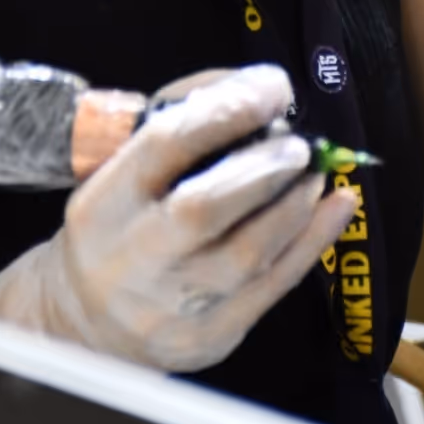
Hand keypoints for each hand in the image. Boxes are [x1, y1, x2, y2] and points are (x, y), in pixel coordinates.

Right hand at [0, 65, 358, 372]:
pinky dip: (313, 241)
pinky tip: (337, 207)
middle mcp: (135, 255)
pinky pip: (273, 286)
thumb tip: (254, 89)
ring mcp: (174, 304)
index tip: (271, 88)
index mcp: (105, 202)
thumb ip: (180, 122)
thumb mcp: (118, 169)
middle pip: (204, 208)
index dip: (225, 110)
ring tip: (314, 173)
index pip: (165, 146)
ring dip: (294, 205)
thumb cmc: (115, 227)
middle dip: (262, 168)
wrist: (86, 323)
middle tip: (298, 144)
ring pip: (247, 253)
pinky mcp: (212, 335)